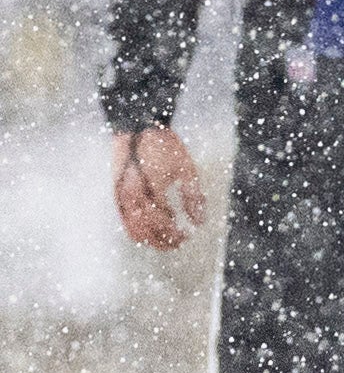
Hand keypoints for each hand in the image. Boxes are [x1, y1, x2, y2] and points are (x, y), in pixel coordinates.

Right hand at [113, 126, 205, 249]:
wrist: (136, 129)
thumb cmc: (165, 147)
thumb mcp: (186, 168)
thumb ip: (193, 196)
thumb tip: (199, 223)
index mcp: (152, 186)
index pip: (164, 219)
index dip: (175, 232)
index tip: (187, 236)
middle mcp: (133, 193)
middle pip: (147, 227)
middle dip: (163, 240)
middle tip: (179, 243)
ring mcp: (121, 194)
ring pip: (133, 227)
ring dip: (149, 239)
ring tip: (165, 243)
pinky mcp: (115, 194)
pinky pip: (123, 219)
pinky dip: (136, 231)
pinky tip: (148, 234)